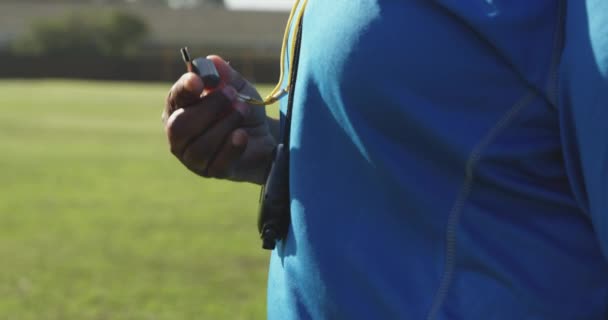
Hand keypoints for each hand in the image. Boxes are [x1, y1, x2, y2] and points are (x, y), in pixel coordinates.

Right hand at [163, 56, 275, 183]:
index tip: (198, 81)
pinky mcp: (211, 172)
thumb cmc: (242, 109)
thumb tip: (212, 62)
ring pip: (199, 146)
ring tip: (243, 111)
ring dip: (224, 125)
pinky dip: (231, 147)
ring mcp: (192, 157)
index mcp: (179, 108)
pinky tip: (242, 135)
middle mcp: (178, 134)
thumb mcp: (238, 89)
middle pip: (180, 126)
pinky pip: (216, 164)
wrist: (264, 136)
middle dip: (208, 108)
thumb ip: (226, 76)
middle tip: (232, 95)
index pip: (174, 98)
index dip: (184, 89)